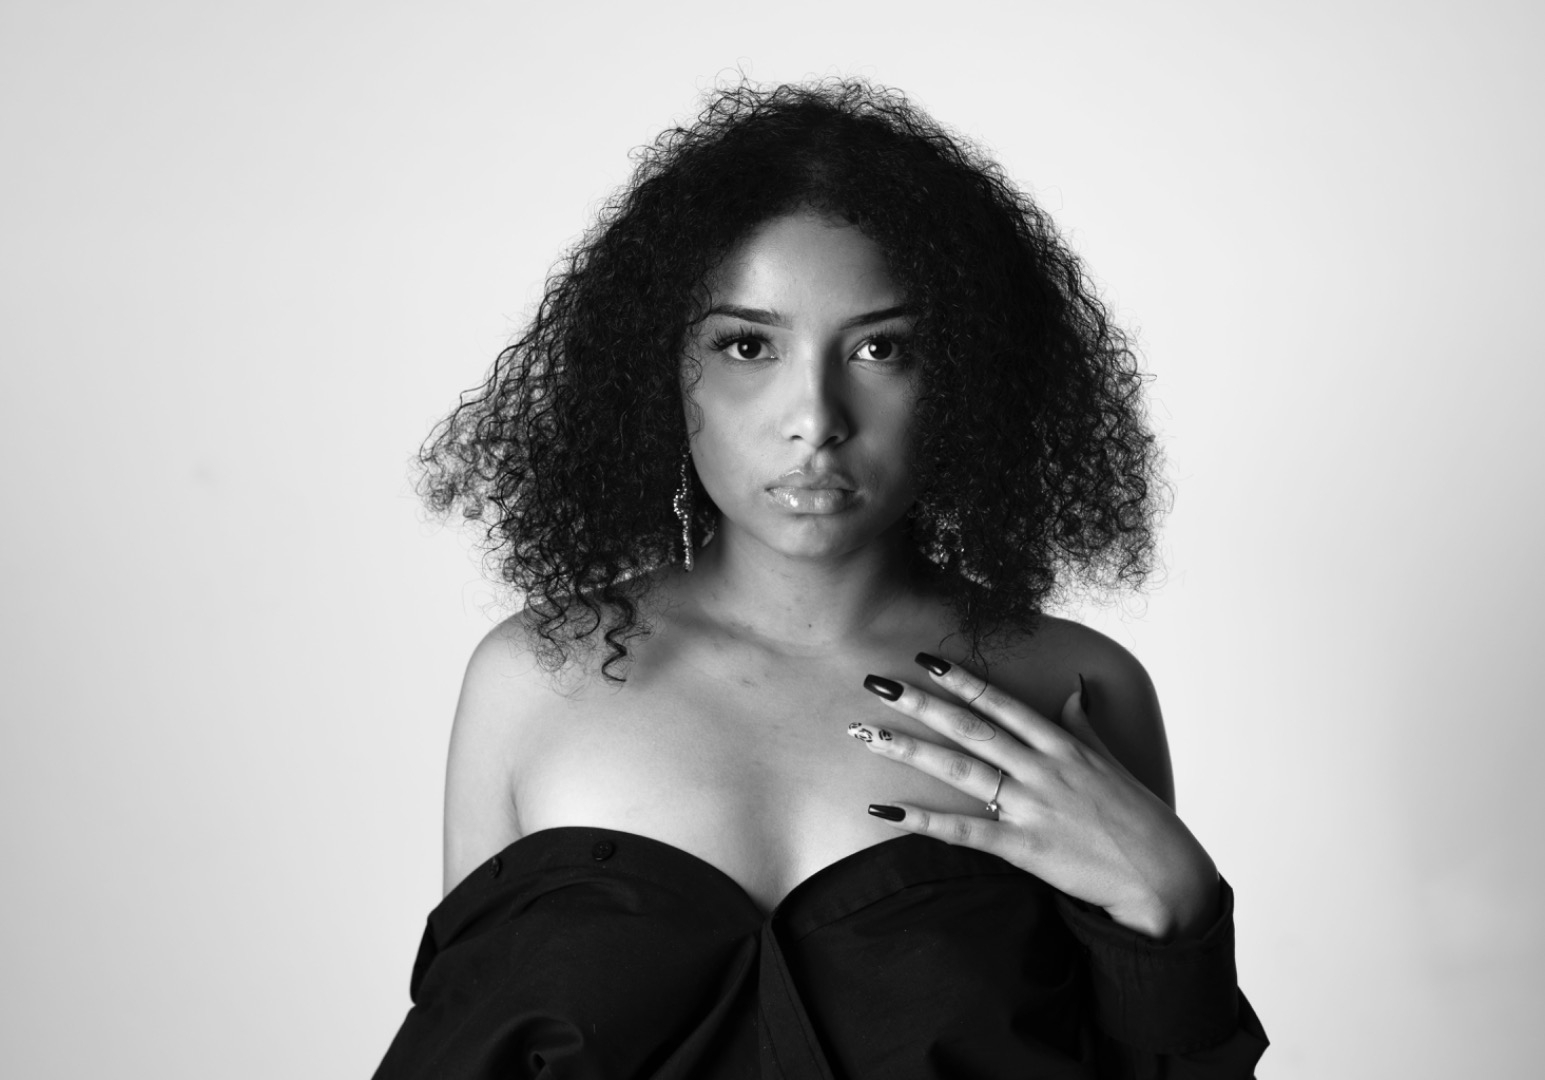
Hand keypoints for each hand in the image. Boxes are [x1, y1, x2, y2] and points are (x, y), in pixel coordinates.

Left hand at [849, 655, 1219, 939]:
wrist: (1164, 875)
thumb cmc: (1138, 818)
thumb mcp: (1110, 761)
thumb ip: (1082, 724)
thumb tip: (1072, 690)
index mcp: (1061, 744)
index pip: (1002, 703)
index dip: (962, 680)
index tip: (925, 659)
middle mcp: (1042, 768)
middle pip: (970, 727)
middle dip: (919, 703)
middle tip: (875, 682)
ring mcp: (1032, 806)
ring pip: (959, 769)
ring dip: (909, 749)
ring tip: (867, 733)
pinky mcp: (1025, 847)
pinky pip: (964, 830)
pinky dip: (922, 820)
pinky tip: (885, 809)